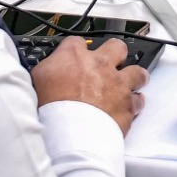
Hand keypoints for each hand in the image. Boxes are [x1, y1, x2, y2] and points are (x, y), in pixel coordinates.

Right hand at [31, 36, 148, 135]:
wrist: (69, 135)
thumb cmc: (50, 110)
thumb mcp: (36, 81)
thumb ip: (48, 69)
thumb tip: (49, 67)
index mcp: (74, 56)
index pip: (77, 42)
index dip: (77, 50)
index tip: (76, 57)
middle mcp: (100, 65)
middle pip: (116, 47)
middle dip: (115, 53)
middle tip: (111, 62)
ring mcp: (117, 84)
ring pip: (137, 72)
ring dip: (134, 77)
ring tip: (130, 82)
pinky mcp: (128, 105)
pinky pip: (139, 100)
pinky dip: (135, 102)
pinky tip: (130, 106)